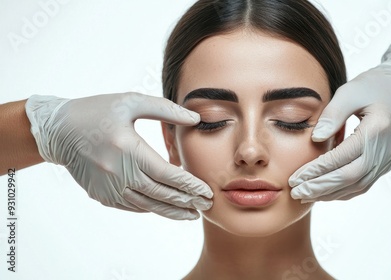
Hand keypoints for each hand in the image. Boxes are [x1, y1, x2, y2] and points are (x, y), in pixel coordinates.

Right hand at [25, 92, 212, 219]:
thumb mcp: (130, 101)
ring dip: (172, 211)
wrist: (58, 131)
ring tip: (191, 215)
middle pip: (161, 194)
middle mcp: (119, 173)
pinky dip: (151, 208)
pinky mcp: (102, 195)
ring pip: (148, 205)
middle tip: (207, 206)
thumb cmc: (97, 111)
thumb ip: (165, 110)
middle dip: (187, 202)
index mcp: (128, 149)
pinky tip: (165, 208)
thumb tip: (195, 119)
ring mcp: (109, 188)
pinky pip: (132, 206)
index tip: (207, 192)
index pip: (167, 174)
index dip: (190, 185)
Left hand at [289, 31, 390, 201]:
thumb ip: (332, 115)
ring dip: (330, 193)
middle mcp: (386, 149)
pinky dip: (343, 190)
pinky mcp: (386, 163)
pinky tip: (325, 192)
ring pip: (358, 185)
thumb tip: (316, 139)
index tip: (295, 177)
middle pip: (350, 177)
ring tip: (305, 195)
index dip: (317, 170)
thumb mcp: (350, 91)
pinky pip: (364, 183)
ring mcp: (389, 159)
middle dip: (320, 187)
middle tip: (296, 193)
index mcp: (377, 129)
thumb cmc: (373, 86)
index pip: (342, 157)